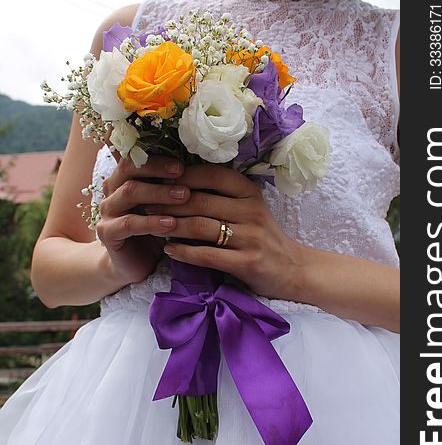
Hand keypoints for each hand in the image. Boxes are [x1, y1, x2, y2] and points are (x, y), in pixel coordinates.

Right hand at [96, 156, 189, 284]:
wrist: (135, 264)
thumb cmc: (155, 231)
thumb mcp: (166, 207)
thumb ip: (173, 187)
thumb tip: (202, 167)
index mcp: (124, 178)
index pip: (136, 157)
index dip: (158, 158)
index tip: (182, 164)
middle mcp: (112, 190)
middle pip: (129, 169)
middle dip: (158, 170)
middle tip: (184, 175)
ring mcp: (107, 211)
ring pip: (130, 193)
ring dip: (159, 193)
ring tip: (184, 197)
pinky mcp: (107, 233)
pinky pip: (128, 223)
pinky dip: (151, 222)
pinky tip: (171, 224)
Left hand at [143, 164, 304, 299]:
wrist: (293, 269)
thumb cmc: (262, 237)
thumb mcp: (248, 209)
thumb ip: (220, 196)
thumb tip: (177, 183)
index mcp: (250, 193)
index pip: (212, 174)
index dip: (182, 175)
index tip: (158, 178)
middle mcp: (251, 211)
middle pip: (200, 201)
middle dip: (168, 202)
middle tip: (144, 204)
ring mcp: (251, 237)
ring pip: (201, 226)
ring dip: (171, 226)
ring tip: (151, 226)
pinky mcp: (248, 263)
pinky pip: (208, 255)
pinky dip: (184, 252)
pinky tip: (168, 250)